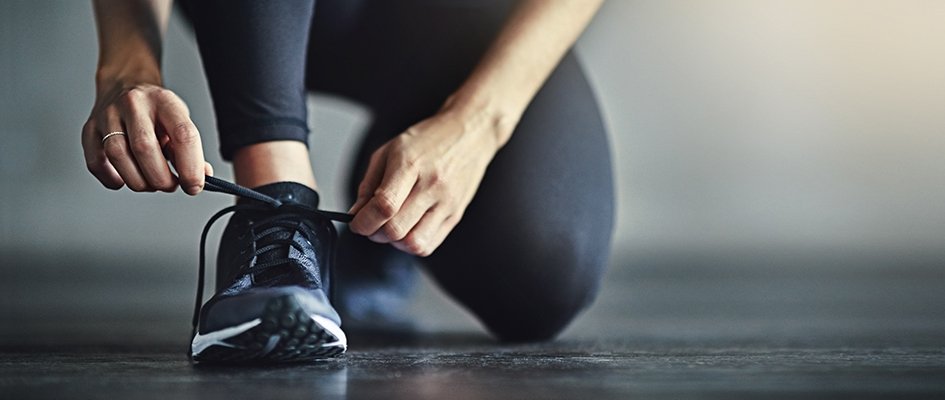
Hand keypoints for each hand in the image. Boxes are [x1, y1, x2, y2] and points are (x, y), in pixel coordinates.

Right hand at [81, 82, 210, 193]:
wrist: (124, 84)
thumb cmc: (155, 108)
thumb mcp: (179, 119)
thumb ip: (190, 148)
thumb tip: (201, 176)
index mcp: (164, 101)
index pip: (183, 134)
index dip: (191, 166)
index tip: (194, 185)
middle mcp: (133, 104)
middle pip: (145, 148)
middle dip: (161, 178)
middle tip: (170, 185)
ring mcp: (107, 115)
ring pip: (118, 155)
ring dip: (138, 181)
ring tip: (151, 183)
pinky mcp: (89, 128)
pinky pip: (96, 162)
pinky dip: (112, 178)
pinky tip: (125, 178)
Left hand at [348, 108, 503, 255]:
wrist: (470, 135)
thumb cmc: (428, 140)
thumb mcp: (390, 150)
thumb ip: (369, 183)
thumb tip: (356, 214)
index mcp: (410, 164)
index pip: (384, 205)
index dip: (364, 222)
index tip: (357, 223)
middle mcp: (431, 185)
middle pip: (396, 229)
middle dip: (374, 233)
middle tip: (371, 224)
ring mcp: (447, 203)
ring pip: (413, 243)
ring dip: (394, 242)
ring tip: (391, 227)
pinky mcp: (455, 215)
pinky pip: (429, 245)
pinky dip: (411, 244)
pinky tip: (408, 228)